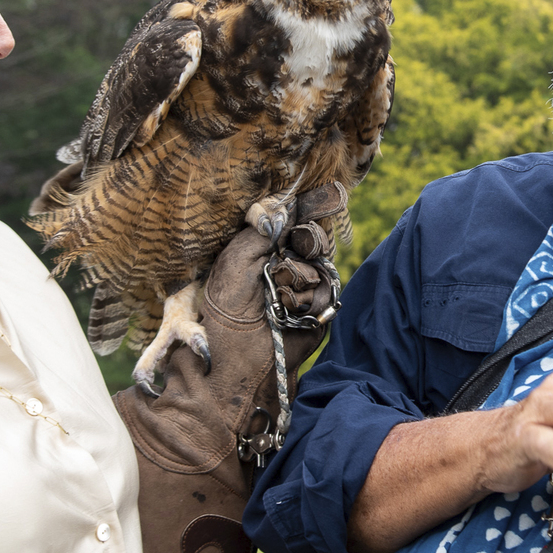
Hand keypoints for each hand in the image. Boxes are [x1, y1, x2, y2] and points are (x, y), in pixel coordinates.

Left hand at [201, 182, 343, 375]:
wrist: (237, 355)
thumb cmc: (227, 306)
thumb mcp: (235, 259)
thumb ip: (260, 229)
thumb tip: (285, 205)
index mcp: (267, 250)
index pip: (295, 221)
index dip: (309, 209)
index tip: (324, 196)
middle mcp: (289, 265)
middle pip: (315, 237)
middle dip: (304, 243)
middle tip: (282, 261)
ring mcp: (306, 287)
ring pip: (321, 264)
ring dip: (297, 278)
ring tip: (276, 296)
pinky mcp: (318, 310)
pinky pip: (324, 291)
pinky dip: (304, 299)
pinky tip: (288, 312)